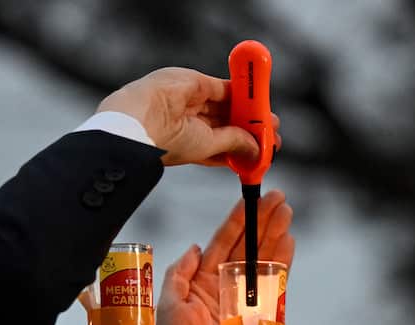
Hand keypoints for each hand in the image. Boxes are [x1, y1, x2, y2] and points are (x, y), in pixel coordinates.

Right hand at [97, 67, 280, 166]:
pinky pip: (226, 85)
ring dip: (251, 111)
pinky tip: (259, 99)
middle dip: (252, 128)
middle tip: (273, 132)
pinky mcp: (197, 83)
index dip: (245, 146)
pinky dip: (244, 90)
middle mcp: (194, 123)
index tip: (264, 150)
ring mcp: (195, 102)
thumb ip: (232, 141)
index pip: (224, 144)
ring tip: (271, 120)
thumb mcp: (206, 147)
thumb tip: (255, 146)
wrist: (140, 120)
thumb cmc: (165, 142)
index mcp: (192, 144)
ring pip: (230, 104)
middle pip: (230, 123)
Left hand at [149, 189, 294, 324]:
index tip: (250, 199)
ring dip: (275, 236)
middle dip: (263, 221)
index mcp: (202, 283)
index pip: (223, 244)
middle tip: (278, 198)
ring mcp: (246, 301)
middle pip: (248, 247)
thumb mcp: (168, 307)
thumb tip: (196, 248)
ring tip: (286, 213)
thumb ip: (179, 275)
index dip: (236, 221)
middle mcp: (227, 288)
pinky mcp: (262, 318)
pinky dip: (282, 264)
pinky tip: (288, 244)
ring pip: (264, 261)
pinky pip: (275, 287)